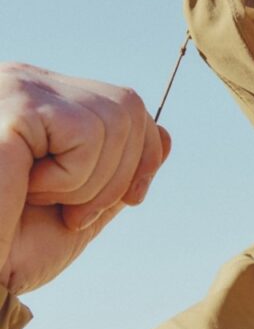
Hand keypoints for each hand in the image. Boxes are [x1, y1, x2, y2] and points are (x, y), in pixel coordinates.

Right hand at [0, 63, 170, 293]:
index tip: (132, 198)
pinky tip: (26, 189)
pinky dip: (69, 177)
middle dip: (119, 174)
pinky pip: (86, 132)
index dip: (143, 153)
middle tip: (72, 214)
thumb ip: (120, 172)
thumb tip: (164, 137)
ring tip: (38, 199)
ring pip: (115, 119)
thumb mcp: (82, 207)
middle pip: (129, 106)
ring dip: (88, 183)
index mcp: (42, 102)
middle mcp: (29, 83)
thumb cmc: (10, 246)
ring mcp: (20, 88)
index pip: (125, 103)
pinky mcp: (16, 106)